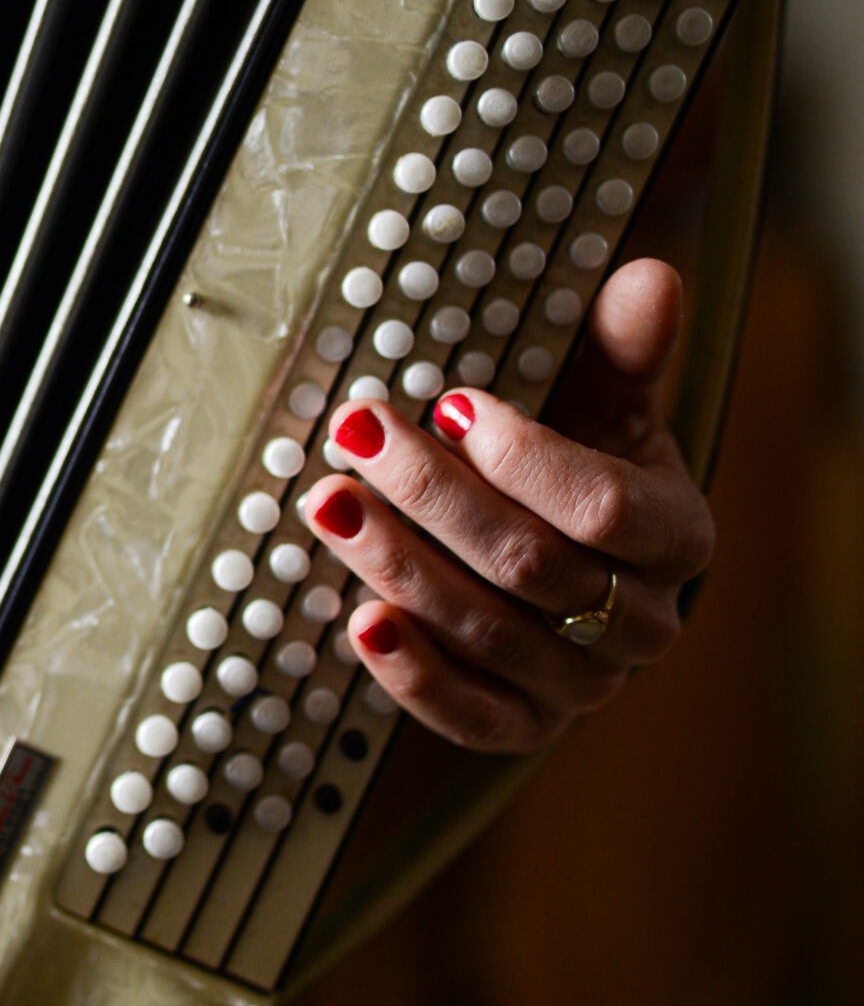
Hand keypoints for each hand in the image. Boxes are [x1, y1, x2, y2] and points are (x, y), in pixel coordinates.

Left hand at [298, 258, 713, 752]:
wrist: (565, 568)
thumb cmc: (578, 470)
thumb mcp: (603, 407)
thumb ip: (620, 352)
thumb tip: (650, 279)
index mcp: (674, 538)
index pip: (602, 507)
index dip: (522, 458)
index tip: (450, 403)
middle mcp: (640, 622)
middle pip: (529, 565)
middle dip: (434, 496)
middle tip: (360, 435)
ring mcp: (582, 684)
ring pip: (487, 632)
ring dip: (398, 565)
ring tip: (329, 503)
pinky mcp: (522, 726)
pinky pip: (469, 715)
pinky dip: (412, 672)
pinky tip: (360, 620)